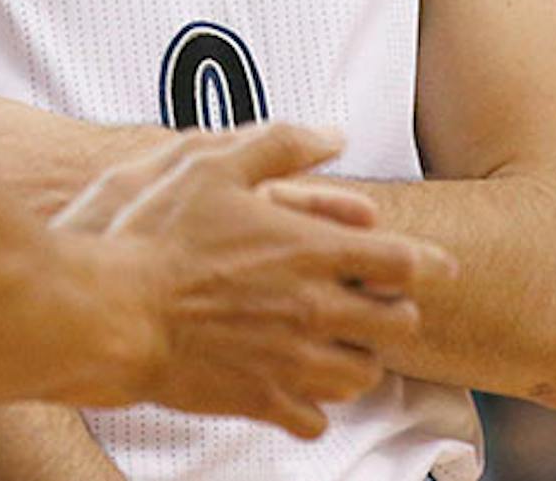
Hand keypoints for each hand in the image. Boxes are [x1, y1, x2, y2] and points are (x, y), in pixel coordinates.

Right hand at [56, 124, 454, 439]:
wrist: (115, 310)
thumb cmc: (158, 234)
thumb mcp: (213, 163)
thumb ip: (280, 143)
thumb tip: (334, 134)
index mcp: (311, 252)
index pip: (402, 263)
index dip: (429, 263)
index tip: (440, 266)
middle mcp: (315, 310)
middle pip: (397, 325)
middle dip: (395, 312)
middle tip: (377, 303)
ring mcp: (292, 362)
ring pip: (364, 377)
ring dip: (360, 358)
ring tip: (340, 344)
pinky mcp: (263, 400)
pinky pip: (316, 420)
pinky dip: (315, 406)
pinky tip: (296, 384)